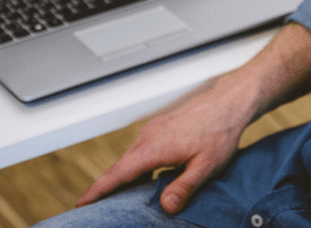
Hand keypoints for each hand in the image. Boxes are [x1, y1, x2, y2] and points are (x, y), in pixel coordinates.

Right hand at [76, 74, 257, 213]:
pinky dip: (136, 166)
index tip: (81, 203)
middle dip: (106, 188)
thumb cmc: (220, 130)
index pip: (118, 173)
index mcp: (154, 147)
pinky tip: (144, 179)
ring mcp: (153, 130)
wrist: (229, 102)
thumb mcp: (206, 165)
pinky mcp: (160, 128)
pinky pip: (141, 151)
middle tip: (94, 208)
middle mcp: (148, 136)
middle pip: (120, 167)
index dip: (98, 190)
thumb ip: (184, 187)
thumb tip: (165, 207)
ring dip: (122, 177)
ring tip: (117, 198)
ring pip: (131, 158)